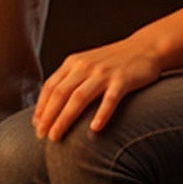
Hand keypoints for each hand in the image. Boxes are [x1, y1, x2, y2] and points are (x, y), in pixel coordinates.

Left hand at [32, 32, 163, 140]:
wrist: (145, 47)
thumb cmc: (113, 62)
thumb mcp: (87, 64)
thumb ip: (71, 79)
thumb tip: (52, 105)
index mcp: (73, 63)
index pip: (50, 87)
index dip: (41, 107)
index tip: (36, 126)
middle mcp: (85, 67)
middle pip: (60, 94)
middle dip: (48, 116)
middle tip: (42, 136)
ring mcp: (104, 73)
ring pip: (79, 98)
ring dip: (65, 118)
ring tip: (57, 136)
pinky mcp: (123, 79)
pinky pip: (111, 99)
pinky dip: (102, 113)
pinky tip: (94, 128)